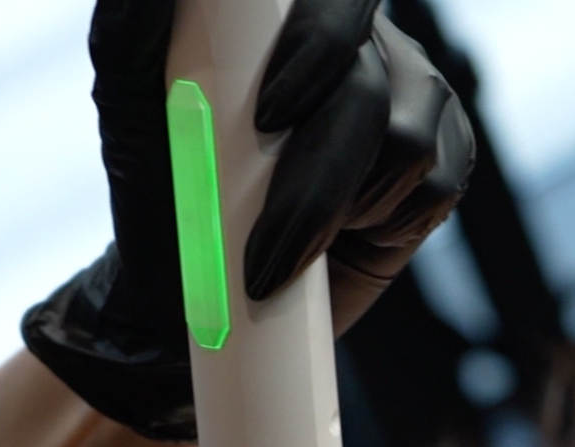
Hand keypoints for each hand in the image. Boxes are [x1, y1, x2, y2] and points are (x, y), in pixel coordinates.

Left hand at [22, 0, 475, 440]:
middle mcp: (367, 48)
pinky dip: (385, 223)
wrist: (216, 290)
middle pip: (367, 89)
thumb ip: (132, 39)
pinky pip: (434, 186)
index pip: (336, 0)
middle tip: (265, 249)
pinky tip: (346, 237)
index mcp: (297, 19)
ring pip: (408, 142)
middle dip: (315, 180)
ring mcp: (413, 100)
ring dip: (343, 210)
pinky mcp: (442, 160)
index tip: (268, 117)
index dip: (318, 43)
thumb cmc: (172, 194)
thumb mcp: (135, 114)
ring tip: (294, 244)